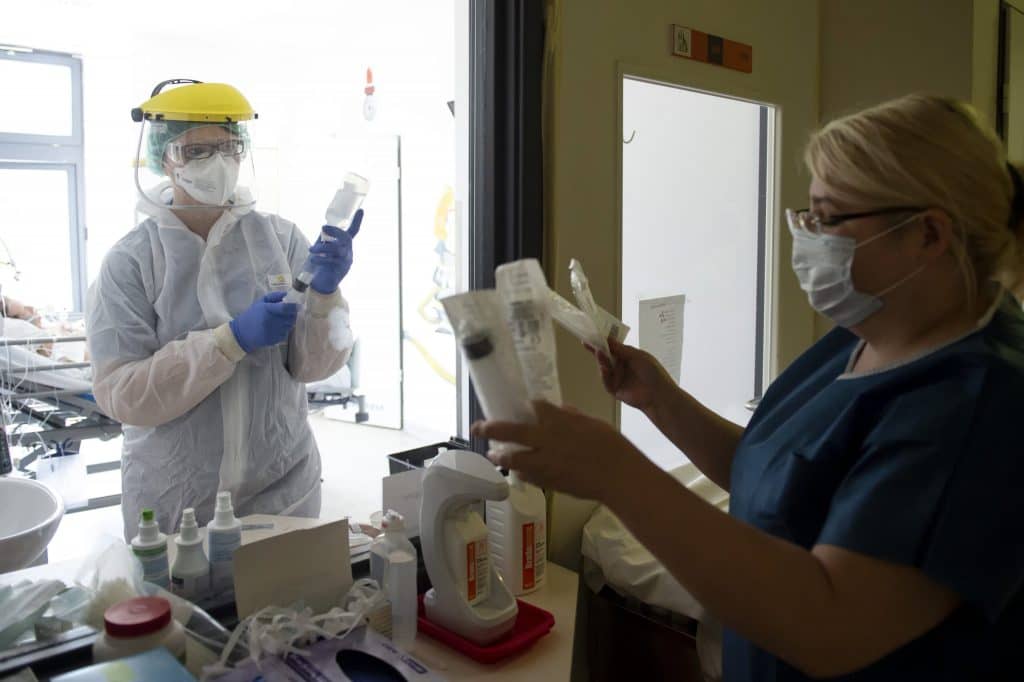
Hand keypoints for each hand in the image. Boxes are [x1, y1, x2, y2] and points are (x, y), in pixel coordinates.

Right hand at [229, 291, 298, 352]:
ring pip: (289, 326)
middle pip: (290, 317)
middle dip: (293, 314)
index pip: (285, 308)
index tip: (298, 305)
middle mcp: (271, 321)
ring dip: (289, 322)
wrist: (242, 333)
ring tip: (281, 319)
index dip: (294, 306)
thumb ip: (275, 296)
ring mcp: (273, 332)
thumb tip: (288, 294)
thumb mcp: (260, 302)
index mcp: (267, 310)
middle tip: (290, 312)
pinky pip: (285, 333)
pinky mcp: (275, 340)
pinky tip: (276, 327)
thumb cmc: (251, 315)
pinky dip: (284, 329)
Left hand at [309, 209, 362, 293]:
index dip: (357, 221)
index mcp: (345, 244)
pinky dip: (321, 259)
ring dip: (323, 248)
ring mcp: (346, 260)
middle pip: (346, 238)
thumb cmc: (324, 263)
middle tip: (323, 228)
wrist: (325, 282)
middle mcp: (348, 251)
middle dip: (334, 231)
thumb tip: (323, 228)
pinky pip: (332, 261)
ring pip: (337, 249)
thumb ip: (325, 239)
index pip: (354, 231)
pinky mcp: (340, 269)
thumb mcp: (325, 248)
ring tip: (312, 250)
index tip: (361, 210)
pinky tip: (314, 259)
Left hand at [471, 400, 645, 502]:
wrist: (618, 476)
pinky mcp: (548, 481)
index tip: (527, 405)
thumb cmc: (611, 446)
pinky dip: (520, 471)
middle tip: (477, 427)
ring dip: (499, 455)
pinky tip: (517, 470)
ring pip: (512, 458)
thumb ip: (572, 417)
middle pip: (509, 430)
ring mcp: (544, 462)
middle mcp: (545, 440)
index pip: (535, 405)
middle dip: (489, 428)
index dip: (530, 404)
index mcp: (558, 421)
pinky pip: (527, 475)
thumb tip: (560, 412)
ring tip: (492, 453)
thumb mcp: (592, 423)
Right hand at [586, 338, 675, 412]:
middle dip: (597, 350)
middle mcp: (621, 366)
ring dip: (601, 361)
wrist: (658, 394)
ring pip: (604, 368)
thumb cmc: (653, 372)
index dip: (602, 342)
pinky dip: (604, 375)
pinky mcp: (615, 390)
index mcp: (627, 356)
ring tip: (599, 353)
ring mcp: (617, 378)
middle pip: (605, 357)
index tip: (592, 335)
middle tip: (587, 343)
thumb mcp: (637, 356)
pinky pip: (606, 381)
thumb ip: (621, 349)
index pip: (612, 348)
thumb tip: (607, 338)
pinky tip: (604, 369)